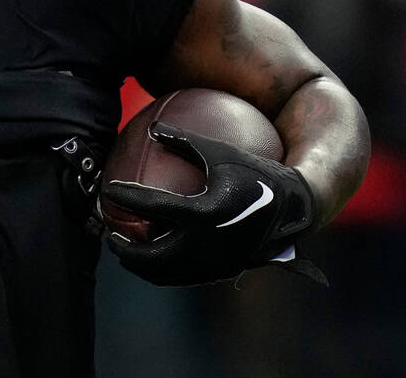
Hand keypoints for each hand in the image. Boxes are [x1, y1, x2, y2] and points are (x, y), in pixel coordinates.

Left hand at [101, 122, 317, 285]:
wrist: (296, 209)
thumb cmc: (258, 173)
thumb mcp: (222, 152)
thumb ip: (185, 141)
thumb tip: (152, 129)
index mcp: (205, 212)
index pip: (153, 207)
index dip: (127, 198)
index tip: (111, 191)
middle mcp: (207, 243)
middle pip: (152, 254)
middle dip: (125, 248)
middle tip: (109, 234)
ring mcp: (214, 262)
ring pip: (166, 273)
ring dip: (140, 265)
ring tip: (125, 251)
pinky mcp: (222, 272)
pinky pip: (184, 276)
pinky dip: (163, 271)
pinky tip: (153, 258)